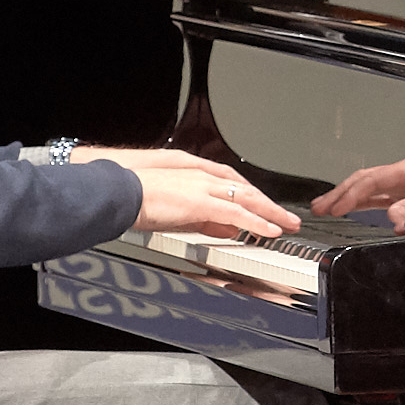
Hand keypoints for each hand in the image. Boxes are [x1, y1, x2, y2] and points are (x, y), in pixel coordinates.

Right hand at [121, 154, 299, 239]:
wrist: (117, 193)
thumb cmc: (136, 199)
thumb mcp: (177, 211)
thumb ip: (203, 220)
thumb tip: (227, 229)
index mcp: (196, 175)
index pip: (234, 184)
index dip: (254, 197)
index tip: (267, 208)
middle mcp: (203, 177)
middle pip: (246, 190)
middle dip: (270, 205)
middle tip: (288, 218)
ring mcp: (203, 188)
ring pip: (247, 199)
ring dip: (271, 213)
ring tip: (287, 225)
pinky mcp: (201, 202)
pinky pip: (236, 213)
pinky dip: (256, 221)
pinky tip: (270, 230)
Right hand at [312, 155, 404, 236]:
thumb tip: (394, 219)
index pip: (371, 182)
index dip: (349, 196)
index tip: (332, 210)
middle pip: (365, 182)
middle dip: (340, 194)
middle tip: (318, 207)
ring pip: (372, 188)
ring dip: (349, 198)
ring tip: (329, 208)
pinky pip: (385, 195)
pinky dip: (367, 202)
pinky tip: (360, 210)